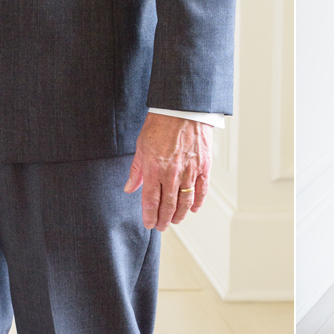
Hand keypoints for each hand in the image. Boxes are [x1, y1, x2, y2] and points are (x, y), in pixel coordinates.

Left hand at [126, 113, 214, 229]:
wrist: (182, 107)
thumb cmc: (161, 123)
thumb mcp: (141, 145)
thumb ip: (136, 170)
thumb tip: (130, 188)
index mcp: (154, 168)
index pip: (151, 201)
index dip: (149, 216)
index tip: (148, 223)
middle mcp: (172, 173)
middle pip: (168, 205)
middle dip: (163, 220)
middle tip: (161, 226)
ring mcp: (189, 170)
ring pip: (185, 201)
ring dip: (180, 215)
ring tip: (175, 221)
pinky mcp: (203, 165)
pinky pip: (201, 189)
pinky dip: (197, 202)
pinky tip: (193, 209)